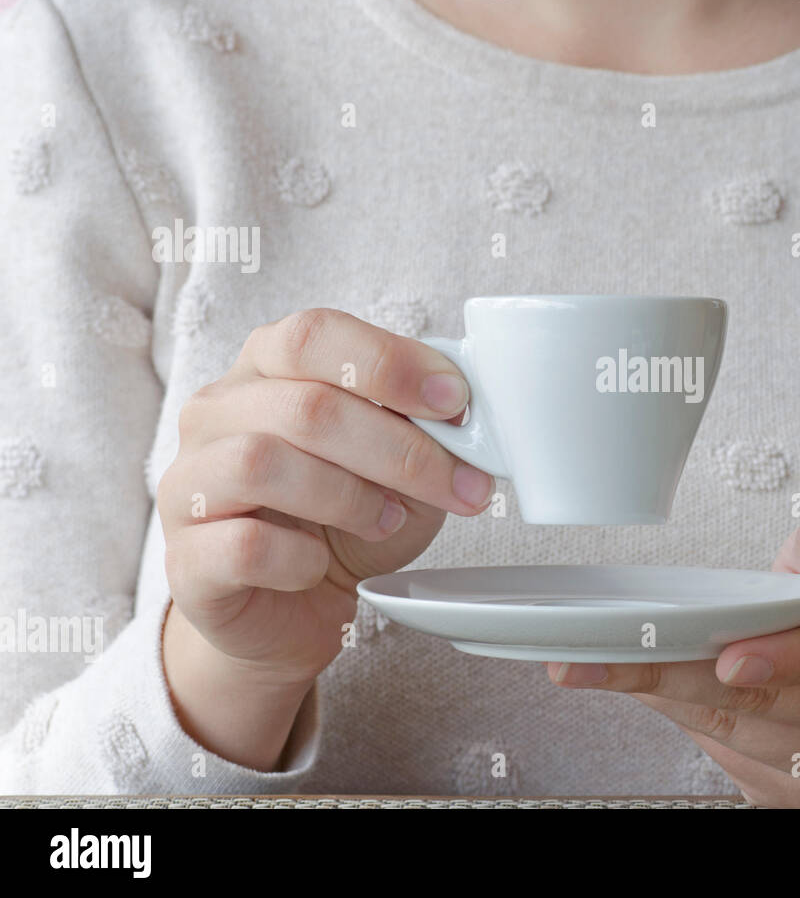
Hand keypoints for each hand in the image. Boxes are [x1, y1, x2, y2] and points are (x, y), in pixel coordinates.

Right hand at [157, 308, 494, 767]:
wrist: (296, 609)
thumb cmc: (348, 520)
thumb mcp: (399, 463)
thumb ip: (422, 424)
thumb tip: (469, 409)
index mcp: (266, 367)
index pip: (315, 336)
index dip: (391, 364)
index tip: (457, 403)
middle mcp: (216, 413)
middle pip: (305, 407)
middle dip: (400, 451)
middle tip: (458, 487)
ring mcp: (189, 482)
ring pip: (262, 463)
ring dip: (349, 497)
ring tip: (388, 521)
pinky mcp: (185, 558)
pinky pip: (243, 544)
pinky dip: (299, 557)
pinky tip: (319, 563)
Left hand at [546, 506, 799, 806]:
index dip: (792, 657)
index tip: (732, 658)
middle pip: (775, 704)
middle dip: (683, 677)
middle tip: (605, 656)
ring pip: (740, 734)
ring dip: (666, 696)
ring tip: (598, 662)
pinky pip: (728, 757)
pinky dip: (680, 716)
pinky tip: (645, 685)